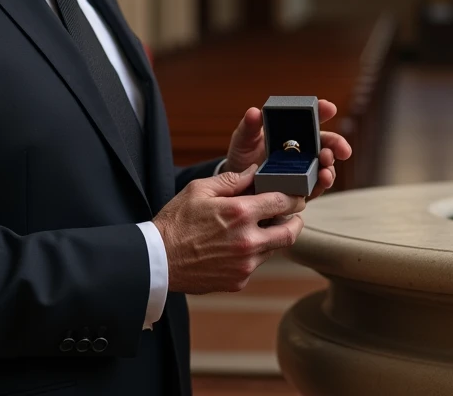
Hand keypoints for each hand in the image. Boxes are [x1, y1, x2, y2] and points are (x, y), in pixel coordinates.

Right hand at [153, 166, 304, 293]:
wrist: (157, 260)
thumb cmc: (175, 222)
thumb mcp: (199, 190)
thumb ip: (231, 180)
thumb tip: (254, 172)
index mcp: (240, 213)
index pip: (283, 202)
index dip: (293, 197)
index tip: (294, 196)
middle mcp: (248, 241)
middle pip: (291, 232)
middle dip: (296, 221)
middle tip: (293, 215)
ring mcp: (245, 264)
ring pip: (274, 249)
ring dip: (272, 237)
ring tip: (259, 228)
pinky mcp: (239, 281)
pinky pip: (256, 265)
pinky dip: (253, 254)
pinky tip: (237, 246)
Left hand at [222, 100, 351, 199]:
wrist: (235, 186)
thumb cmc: (243, 156)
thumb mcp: (243, 140)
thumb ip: (249, 127)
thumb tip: (254, 112)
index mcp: (292, 132)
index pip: (310, 118)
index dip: (322, 110)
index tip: (329, 108)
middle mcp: (303, 149)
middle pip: (326, 143)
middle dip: (336, 143)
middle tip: (341, 149)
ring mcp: (304, 169)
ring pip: (325, 165)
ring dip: (330, 166)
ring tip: (326, 167)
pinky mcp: (302, 188)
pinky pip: (316, 186)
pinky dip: (322, 183)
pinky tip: (323, 180)